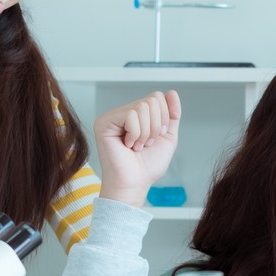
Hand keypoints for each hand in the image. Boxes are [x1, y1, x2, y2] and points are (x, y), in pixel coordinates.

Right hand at [94, 91, 180, 205]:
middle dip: (156, 126)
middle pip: (151, 100)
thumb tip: (172, 92)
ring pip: (142, 107)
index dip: (164, 117)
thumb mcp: (167, 137)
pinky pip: (131, 115)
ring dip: (146, 132)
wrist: (135, 183)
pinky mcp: (104, 122)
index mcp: (137, 114)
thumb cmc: (147, 165)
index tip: (156, 136)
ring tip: (137, 146)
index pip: (157, 97)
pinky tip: (128, 145)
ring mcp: (112, 116)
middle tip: (145, 143)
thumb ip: (172, 115)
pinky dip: (136, 133)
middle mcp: (123, 112)